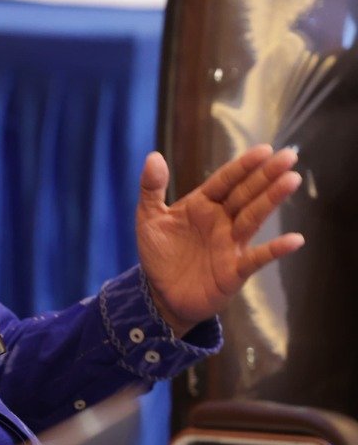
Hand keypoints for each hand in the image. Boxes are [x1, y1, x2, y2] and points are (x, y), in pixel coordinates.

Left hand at [135, 146, 304, 335]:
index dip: (243, 166)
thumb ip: (151, 188)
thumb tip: (154, 156)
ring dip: (272, 200)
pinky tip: (295, 240)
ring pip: (253, 217)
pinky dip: (275, 249)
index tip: (264, 149)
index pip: (226, 181)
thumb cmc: (159, 253)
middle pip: (246, 194)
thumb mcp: (149, 218)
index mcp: (202, 205)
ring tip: (291, 180)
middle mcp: (221, 221)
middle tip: (289, 156)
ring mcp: (230, 244)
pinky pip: (257, 258)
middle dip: (266, 175)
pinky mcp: (234, 270)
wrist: (159, 294)